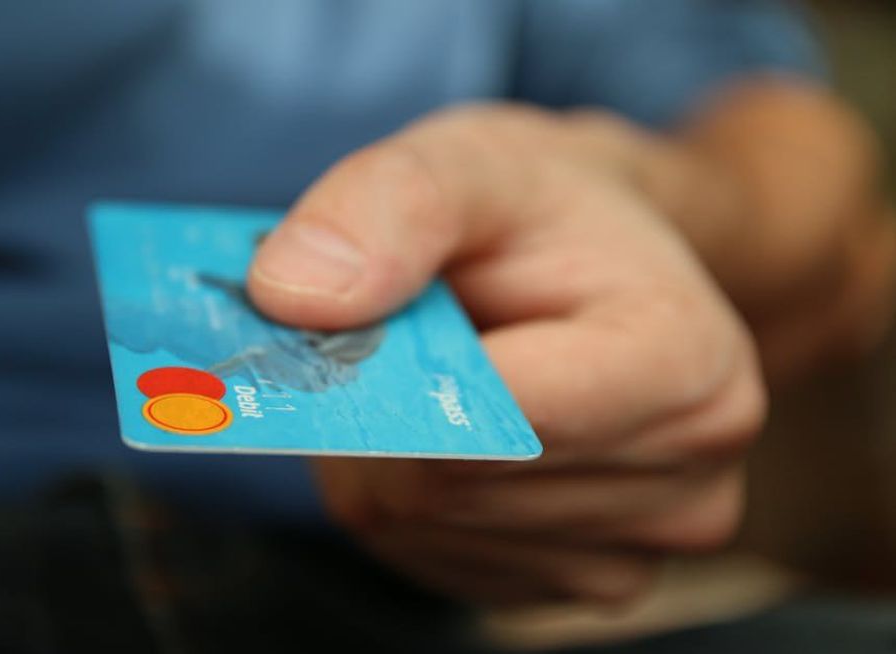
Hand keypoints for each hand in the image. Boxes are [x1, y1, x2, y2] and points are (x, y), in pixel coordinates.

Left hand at [247, 105, 765, 606]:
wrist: (604, 263)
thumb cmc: (543, 212)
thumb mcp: (473, 161)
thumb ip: (392, 205)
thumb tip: (292, 295)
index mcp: (687, 360)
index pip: (499, 413)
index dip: (395, 371)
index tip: (354, 318)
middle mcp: (689, 474)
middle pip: (447, 486)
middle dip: (378, 410)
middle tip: (389, 337)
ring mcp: (641, 548)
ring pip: (424, 528)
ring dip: (384, 454)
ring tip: (432, 378)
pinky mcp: (587, 580)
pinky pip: (435, 558)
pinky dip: (407, 497)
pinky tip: (448, 434)